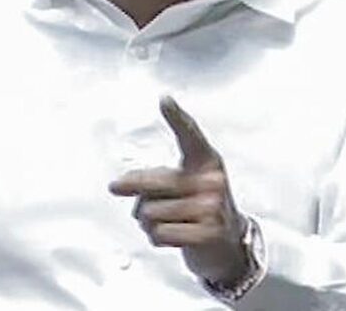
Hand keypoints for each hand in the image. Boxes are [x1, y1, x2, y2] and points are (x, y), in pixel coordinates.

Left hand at [109, 96, 248, 284]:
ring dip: (148, 222)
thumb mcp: (185, 186)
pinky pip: (160, 234)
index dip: (177, 118)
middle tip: (116, 187)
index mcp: (206, 162)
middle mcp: (212, 181)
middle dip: (132, 188)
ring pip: (151, 213)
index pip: (190, 136)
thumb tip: (118, 186)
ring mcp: (212, 208)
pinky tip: (174, 236)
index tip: (165, 100)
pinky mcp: (208, 233)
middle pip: (154, 181)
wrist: (229, 246)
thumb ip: (155, 179)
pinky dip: (157, 238)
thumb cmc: (199, 210)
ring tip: (167, 221)